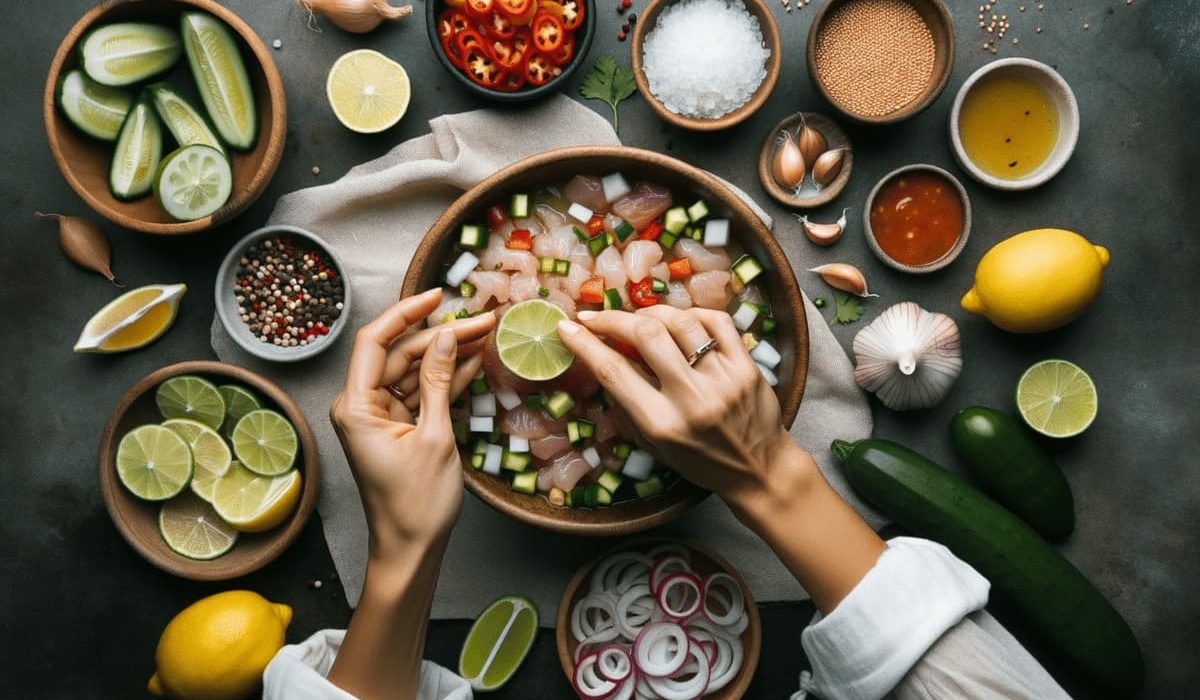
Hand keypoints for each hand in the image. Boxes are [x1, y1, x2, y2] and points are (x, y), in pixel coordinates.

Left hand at [329, 288, 496, 557]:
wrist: (411, 550)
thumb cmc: (416, 505)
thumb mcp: (434, 437)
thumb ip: (437, 381)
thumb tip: (447, 335)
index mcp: (356, 407)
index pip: (375, 341)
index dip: (406, 312)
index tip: (438, 295)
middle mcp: (361, 406)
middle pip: (399, 353)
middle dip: (439, 334)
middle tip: (482, 319)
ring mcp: (380, 416)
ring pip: (413, 370)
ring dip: (447, 353)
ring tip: (484, 333)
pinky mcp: (398, 427)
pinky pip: (420, 392)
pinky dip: (445, 378)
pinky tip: (474, 360)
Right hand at [556, 305, 794, 510]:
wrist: (759, 471)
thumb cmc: (700, 461)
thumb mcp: (653, 445)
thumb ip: (627, 404)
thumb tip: (601, 357)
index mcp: (662, 424)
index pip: (613, 371)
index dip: (584, 344)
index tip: (566, 327)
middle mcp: (693, 399)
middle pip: (646, 334)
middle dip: (613, 318)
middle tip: (597, 317)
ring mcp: (724, 379)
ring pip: (681, 321)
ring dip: (651, 312)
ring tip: (639, 319)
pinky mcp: (747, 367)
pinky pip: (717, 321)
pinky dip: (692, 314)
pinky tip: (679, 321)